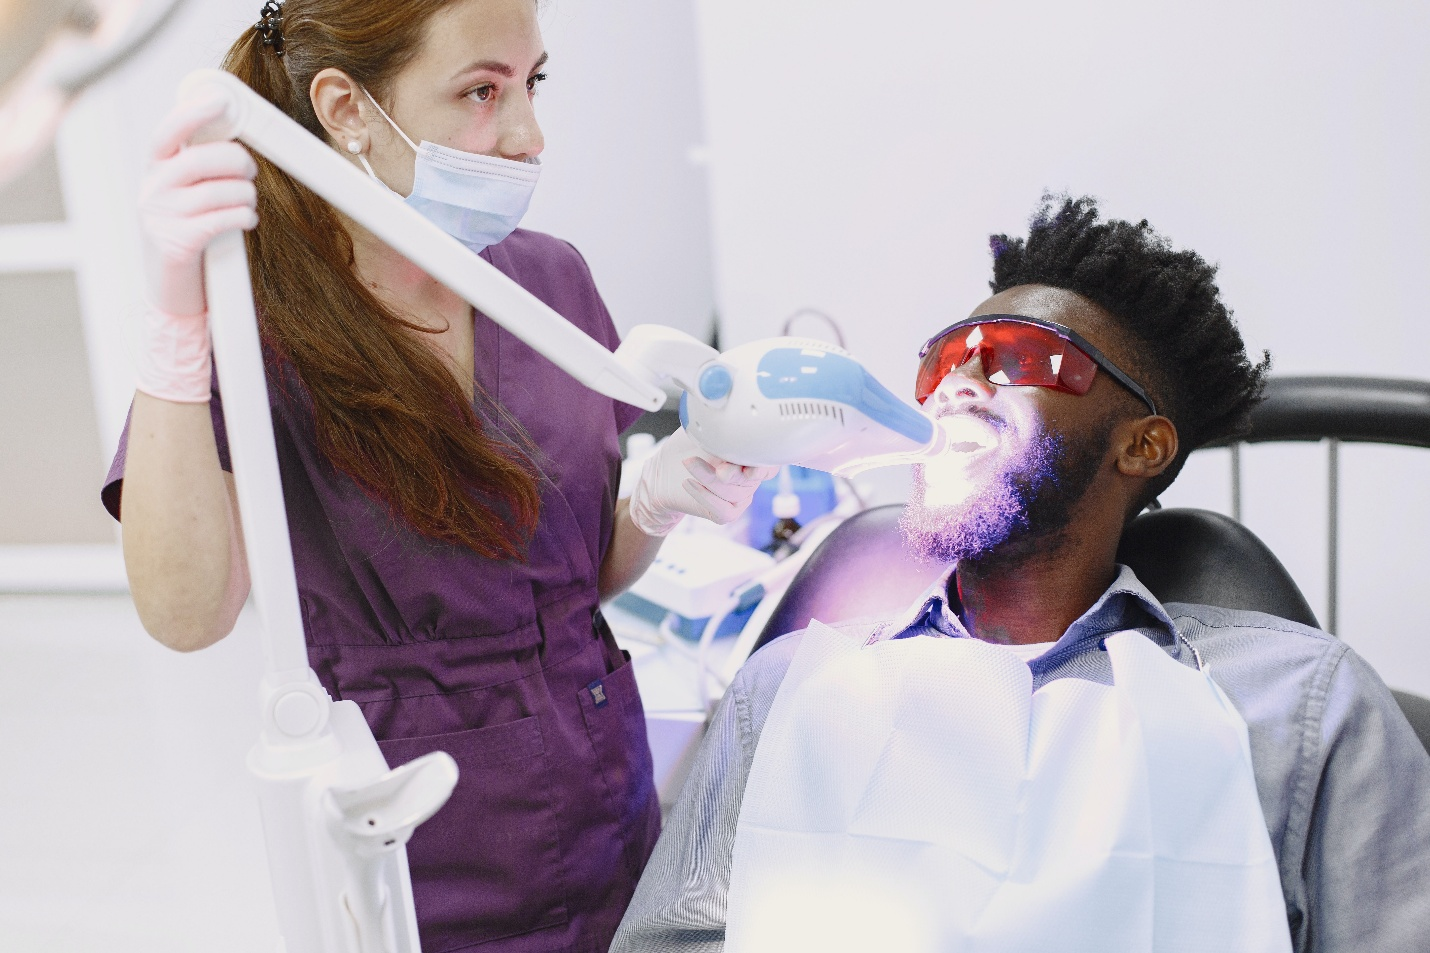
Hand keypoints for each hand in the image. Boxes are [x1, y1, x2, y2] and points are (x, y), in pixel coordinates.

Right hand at [134, 94, 258, 401]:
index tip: (220, 101)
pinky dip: (242, 217)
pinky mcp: (176, 244)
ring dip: (245, 196)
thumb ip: (200, 170)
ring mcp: (160, 217)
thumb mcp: (186, 198)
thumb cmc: (188, 240)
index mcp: (155, 173)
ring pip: (219, 190)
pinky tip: (246, 220)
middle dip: (237, 162)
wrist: (173, 295)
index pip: (169, 132)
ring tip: (248, 205)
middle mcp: (152, 190)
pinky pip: (220, 219)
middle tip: (250, 172)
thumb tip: (234, 141)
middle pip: (202, 159)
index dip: (193, 113)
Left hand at [628, 428, 778, 536]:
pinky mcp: (726, 513)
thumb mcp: (704, 431)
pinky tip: (689, 483)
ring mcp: (740, 497)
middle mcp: (749, 478)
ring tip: (689, 464)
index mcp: (750, 456)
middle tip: (719, 468)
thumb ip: (722, 431)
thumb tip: (733, 426)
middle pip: (751, 478)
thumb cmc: (686, 448)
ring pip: (735, 493)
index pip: (769, 462)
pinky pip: (723, 509)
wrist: (663, 471)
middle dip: (734, 473)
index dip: (765, 465)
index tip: (753, 466)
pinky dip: (704, 496)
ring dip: (709, 478)